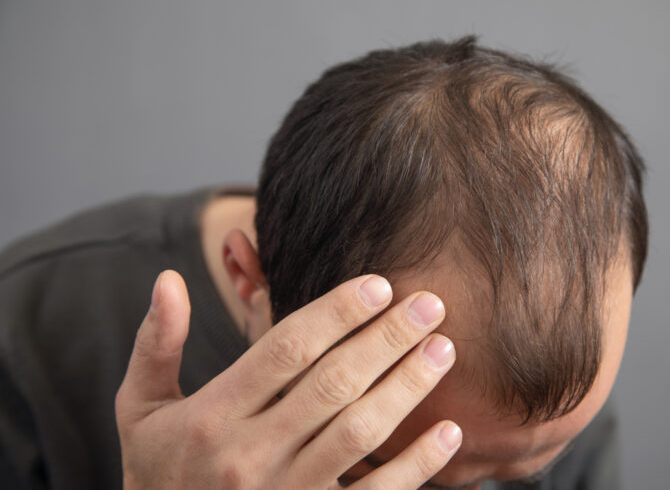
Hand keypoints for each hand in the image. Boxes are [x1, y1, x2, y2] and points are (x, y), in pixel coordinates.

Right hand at [115, 270, 460, 488]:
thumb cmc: (159, 471)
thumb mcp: (140, 410)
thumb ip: (155, 345)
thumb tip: (169, 280)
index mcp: (211, 415)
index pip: (285, 350)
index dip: (336, 312)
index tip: (378, 284)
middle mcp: (249, 455)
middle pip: (333, 383)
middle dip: (387, 338)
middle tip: (430, 302)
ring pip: (359, 431)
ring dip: (408, 387)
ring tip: (443, 349)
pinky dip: (416, 465)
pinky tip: (449, 431)